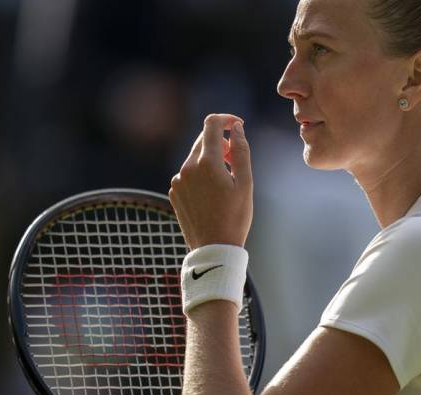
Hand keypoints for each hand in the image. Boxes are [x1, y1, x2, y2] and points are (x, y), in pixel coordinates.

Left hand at [169, 113, 252, 249]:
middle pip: (203, 140)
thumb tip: (237, 128)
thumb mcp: (245, 183)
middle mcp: (187, 168)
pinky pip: (188, 173)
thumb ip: (241, 151)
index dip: (226, 119)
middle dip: (221, 143)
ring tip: (226, 182)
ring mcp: (178, 180)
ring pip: (195, 157)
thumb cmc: (234, 218)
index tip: (237, 126)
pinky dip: (201, 174)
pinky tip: (212, 195)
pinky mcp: (174, 192)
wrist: (213, 249)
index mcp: (206, 163)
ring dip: (211, 160)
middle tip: (236, 161)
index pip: (212, 124)